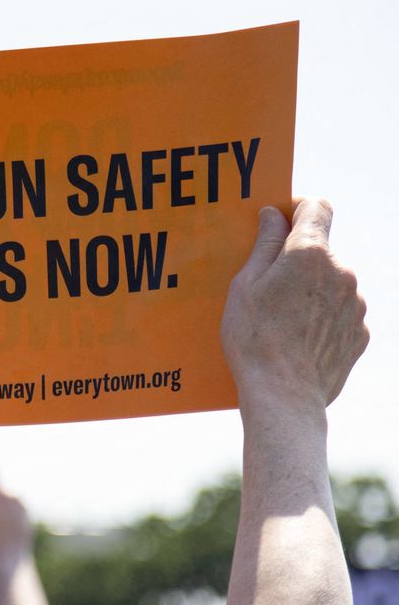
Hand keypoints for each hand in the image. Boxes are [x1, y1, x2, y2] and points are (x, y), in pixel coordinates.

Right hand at [220, 199, 367, 412]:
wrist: (283, 396)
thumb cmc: (254, 339)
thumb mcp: (244, 287)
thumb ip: (264, 245)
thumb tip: (273, 214)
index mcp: (310, 254)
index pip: (316, 208)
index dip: (297, 208)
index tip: (280, 218)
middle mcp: (342, 272)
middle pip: (321, 251)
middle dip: (297, 260)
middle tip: (267, 287)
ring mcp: (356, 304)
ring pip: (332, 283)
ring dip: (311, 291)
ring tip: (281, 321)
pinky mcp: (360, 333)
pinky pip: (340, 314)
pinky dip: (322, 319)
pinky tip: (297, 340)